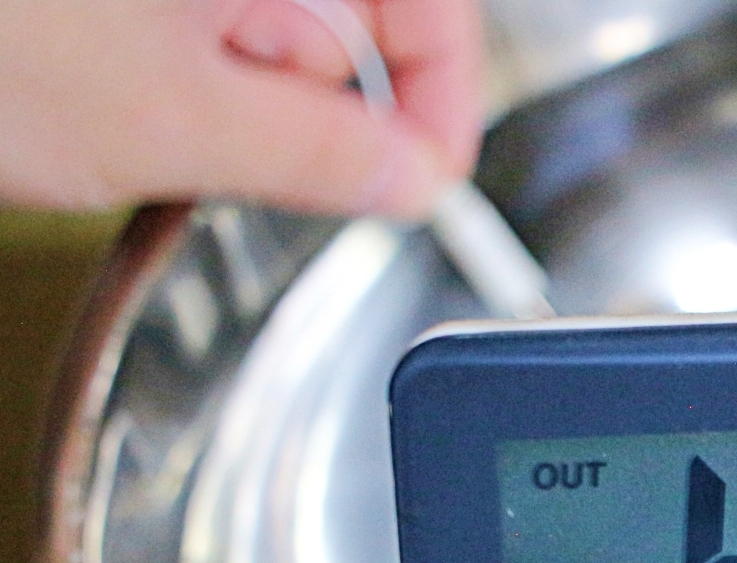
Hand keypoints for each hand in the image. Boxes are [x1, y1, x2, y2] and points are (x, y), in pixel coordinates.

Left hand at [0, 0, 481, 215]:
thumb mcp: (174, 124)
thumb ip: (325, 157)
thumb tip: (412, 179)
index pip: (430, 7)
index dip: (440, 104)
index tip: (418, 181)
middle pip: (343, 16)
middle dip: (307, 104)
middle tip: (234, 154)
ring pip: (259, 30)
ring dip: (226, 100)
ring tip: (135, 120)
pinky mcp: (119, 10)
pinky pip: (191, 31)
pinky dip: (169, 80)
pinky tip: (105, 98)